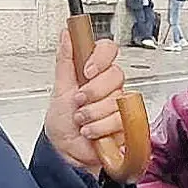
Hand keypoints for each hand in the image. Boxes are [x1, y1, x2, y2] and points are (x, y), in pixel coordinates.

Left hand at [44, 28, 125, 177]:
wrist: (65, 153)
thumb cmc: (62, 124)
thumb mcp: (59, 88)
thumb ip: (65, 60)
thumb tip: (66, 34)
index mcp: (94, 73)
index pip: (108, 50)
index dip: (99, 58)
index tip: (86, 71)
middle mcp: (109, 86)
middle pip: (115, 74)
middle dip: (93, 92)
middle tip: (80, 102)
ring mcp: (119, 104)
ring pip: (117, 98)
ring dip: (93, 113)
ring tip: (82, 121)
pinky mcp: (127, 123)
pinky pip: (122, 118)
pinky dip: (102, 127)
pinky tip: (92, 132)